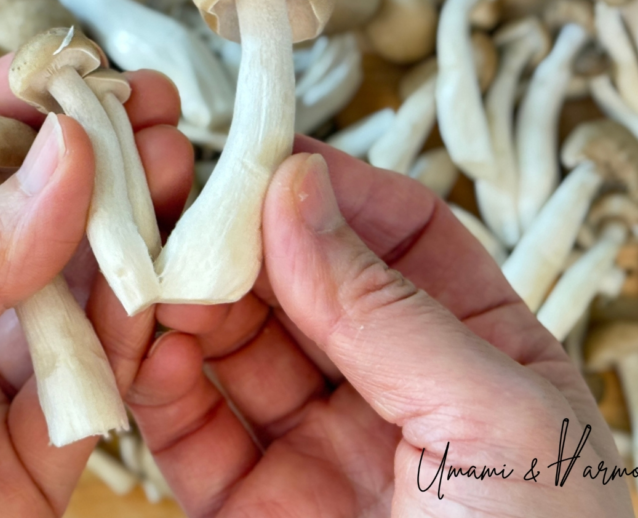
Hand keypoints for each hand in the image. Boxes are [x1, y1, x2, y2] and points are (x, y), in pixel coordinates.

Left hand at [0, 58, 190, 517]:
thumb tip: (64, 156)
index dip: (5, 110)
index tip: (71, 66)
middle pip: (20, 227)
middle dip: (88, 165)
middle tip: (150, 112)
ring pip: (71, 304)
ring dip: (126, 239)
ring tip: (173, 174)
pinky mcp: (25, 473)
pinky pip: (92, 395)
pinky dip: (132, 337)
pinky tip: (159, 280)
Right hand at [95, 138, 635, 516]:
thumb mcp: (497, 424)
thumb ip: (386, 307)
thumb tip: (295, 186)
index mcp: (477, 356)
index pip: (397, 237)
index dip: (330, 189)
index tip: (259, 155)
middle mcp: (390, 392)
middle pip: (298, 282)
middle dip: (235, 234)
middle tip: (171, 192)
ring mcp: (313, 449)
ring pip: (230, 344)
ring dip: (181, 296)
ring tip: (143, 260)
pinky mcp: (245, 508)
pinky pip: (187, 426)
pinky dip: (153, 378)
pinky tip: (141, 339)